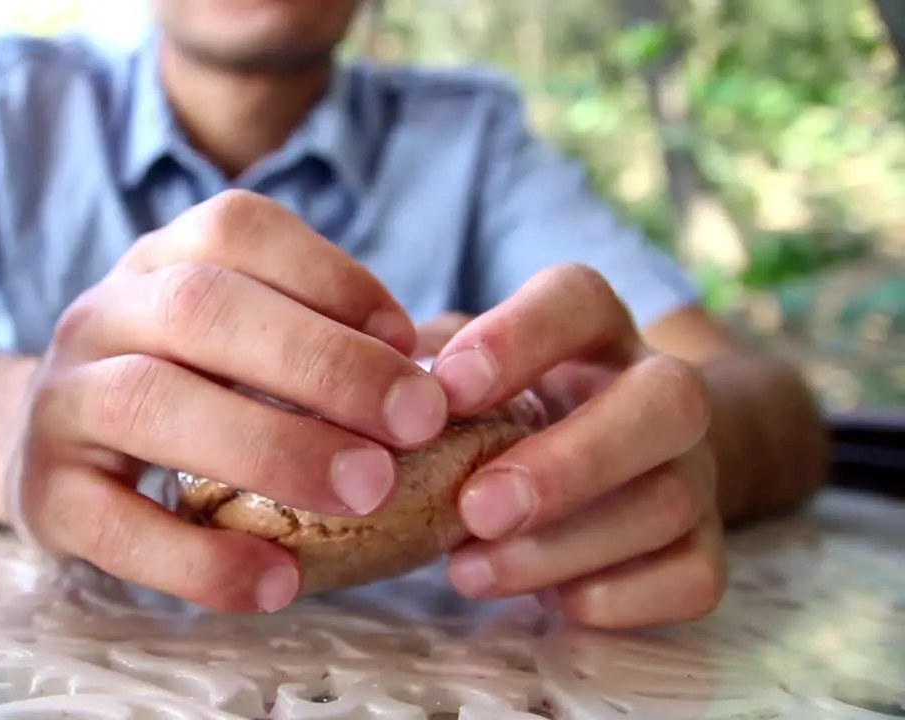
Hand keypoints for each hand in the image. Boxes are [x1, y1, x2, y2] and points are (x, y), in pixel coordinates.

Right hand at [8, 190, 449, 613]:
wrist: (51, 452)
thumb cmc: (184, 393)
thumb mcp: (238, 344)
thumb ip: (322, 343)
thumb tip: (442, 371)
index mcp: (160, 263)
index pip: (236, 230)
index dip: (331, 276)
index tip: (410, 338)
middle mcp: (101, 314)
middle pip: (200, 308)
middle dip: (322, 363)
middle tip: (418, 423)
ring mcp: (61, 401)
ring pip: (150, 401)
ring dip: (271, 446)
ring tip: (368, 492)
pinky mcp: (44, 495)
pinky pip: (116, 524)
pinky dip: (201, 558)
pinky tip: (278, 583)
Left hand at [428, 264, 724, 628]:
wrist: (604, 464)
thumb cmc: (504, 413)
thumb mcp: (462, 373)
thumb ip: (418, 369)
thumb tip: (357, 387)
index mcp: (593, 330)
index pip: (580, 299)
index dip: (521, 337)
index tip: (449, 387)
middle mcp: (660, 390)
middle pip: (667, 401)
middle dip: (571, 461)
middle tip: (476, 508)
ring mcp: (694, 471)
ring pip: (669, 501)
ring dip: (565, 546)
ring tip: (469, 570)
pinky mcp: (705, 547)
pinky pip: (694, 577)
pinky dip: (621, 597)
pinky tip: (549, 603)